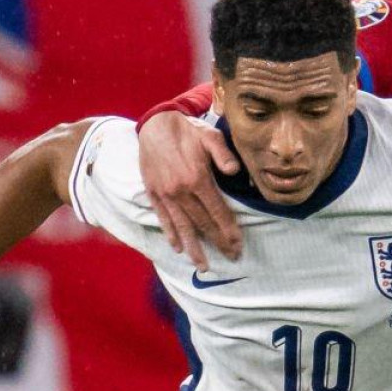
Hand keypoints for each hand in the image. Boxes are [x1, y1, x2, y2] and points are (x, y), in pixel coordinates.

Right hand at [139, 112, 243, 270]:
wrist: (155, 125)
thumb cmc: (187, 131)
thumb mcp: (210, 137)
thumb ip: (224, 155)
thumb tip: (236, 173)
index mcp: (197, 179)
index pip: (217, 212)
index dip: (229, 230)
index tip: (238, 244)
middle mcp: (181, 191)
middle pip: (203, 224)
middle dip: (218, 242)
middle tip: (231, 257)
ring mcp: (165, 195)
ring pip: (182, 227)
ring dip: (193, 248)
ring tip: (203, 266)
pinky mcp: (153, 194)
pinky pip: (163, 219)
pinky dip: (171, 235)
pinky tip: (178, 248)